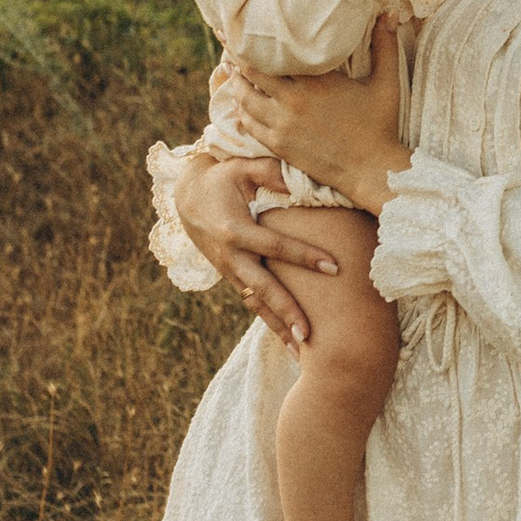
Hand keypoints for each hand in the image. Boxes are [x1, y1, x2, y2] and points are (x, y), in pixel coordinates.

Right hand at [177, 153, 338, 346]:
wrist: (187, 196)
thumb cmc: (222, 177)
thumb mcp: (242, 166)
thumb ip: (270, 172)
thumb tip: (301, 181)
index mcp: (235, 230)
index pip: (275, 246)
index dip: (304, 256)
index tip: (334, 267)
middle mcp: (231, 256)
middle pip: (262, 289)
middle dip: (285, 312)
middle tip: (308, 335)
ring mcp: (229, 270)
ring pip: (256, 304)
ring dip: (278, 328)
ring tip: (302, 354)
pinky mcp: (231, 277)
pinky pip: (252, 302)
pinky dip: (270, 322)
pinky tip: (289, 343)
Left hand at [227, 22, 406, 211]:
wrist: (372, 170)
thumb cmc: (381, 125)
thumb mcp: (386, 82)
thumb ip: (385, 45)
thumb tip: (390, 13)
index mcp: (316, 80)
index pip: (274, 54)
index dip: (253, 40)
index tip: (238, 27)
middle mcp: (293, 100)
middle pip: (252, 72)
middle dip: (236, 56)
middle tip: (225, 41)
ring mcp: (283, 125)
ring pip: (246, 98)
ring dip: (236, 83)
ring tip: (229, 69)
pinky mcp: (279, 145)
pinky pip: (250, 124)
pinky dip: (242, 111)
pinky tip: (241, 104)